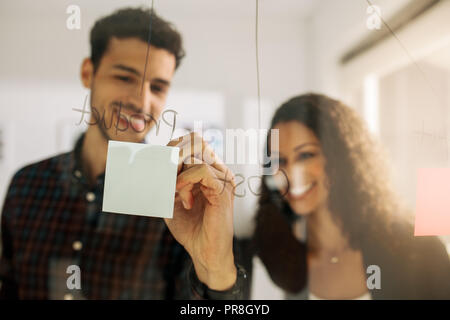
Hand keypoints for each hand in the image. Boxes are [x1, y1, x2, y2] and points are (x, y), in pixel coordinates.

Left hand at [164, 133, 236, 290]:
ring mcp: (223, 178)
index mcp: (208, 169)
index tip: (157, 168)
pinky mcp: (223, 189)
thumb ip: (164, 178)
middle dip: (173, 153)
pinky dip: (185, 180)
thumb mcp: (170, 198)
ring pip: (195, 155)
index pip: (190, 141)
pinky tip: (183, 198)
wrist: (204, 252)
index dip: (171, 148)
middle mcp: (218, 169)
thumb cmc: (189, 227)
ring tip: (175, 194)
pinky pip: (201, 170)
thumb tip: (146, 159)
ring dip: (177, 174)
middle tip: (163, 174)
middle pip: (195, 139)